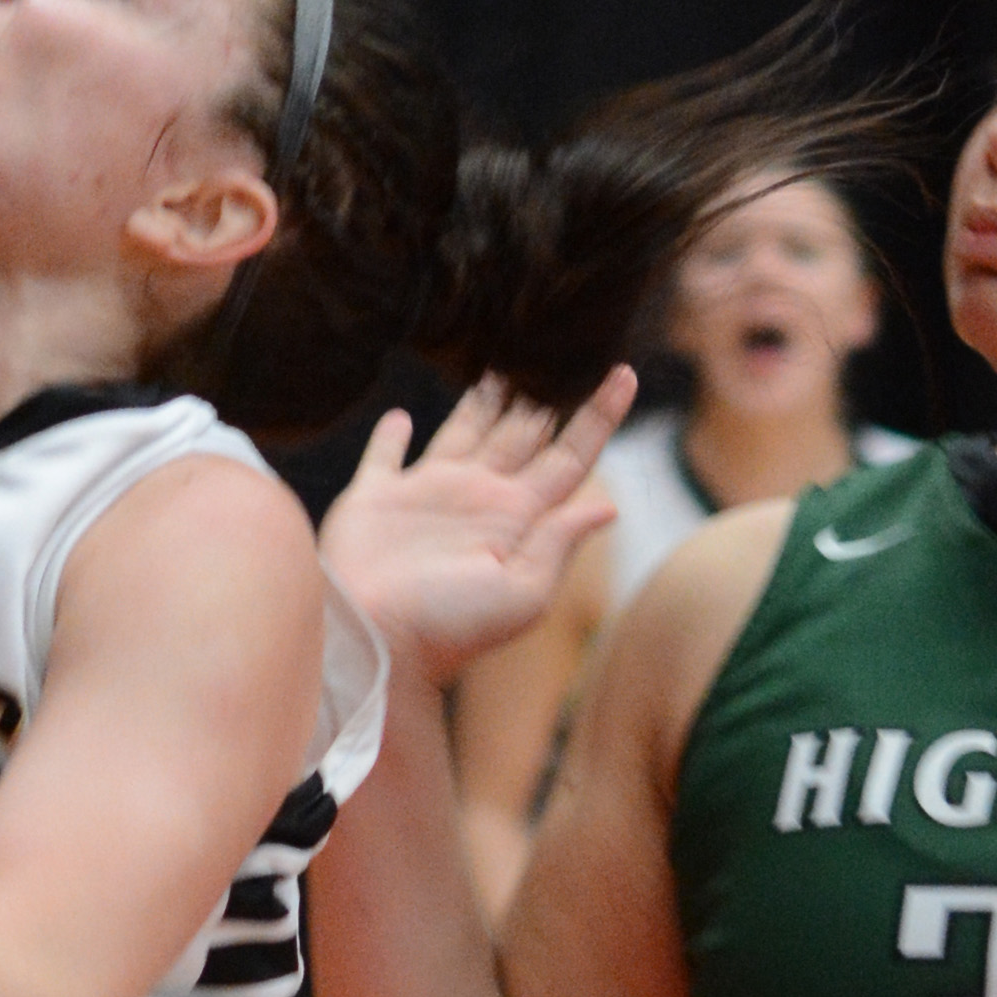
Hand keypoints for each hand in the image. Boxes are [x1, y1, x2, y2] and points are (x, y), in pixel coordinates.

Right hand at [319, 371, 637, 686]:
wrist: (372, 644)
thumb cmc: (449, 628)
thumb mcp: (522, 593)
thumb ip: (558, 542)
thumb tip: (610, 506)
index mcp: (517, 517)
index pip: (570, 457)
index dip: (598, 416)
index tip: (624, 374)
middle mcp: (477, 498)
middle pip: (521, 434)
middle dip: (542, 397)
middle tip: (558, 351)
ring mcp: (425, 496)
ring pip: (463, 432)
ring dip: (481, 404)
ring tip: (501, 367)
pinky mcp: (375, 498)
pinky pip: (384, 455)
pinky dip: (392, 435)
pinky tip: (400, 415)